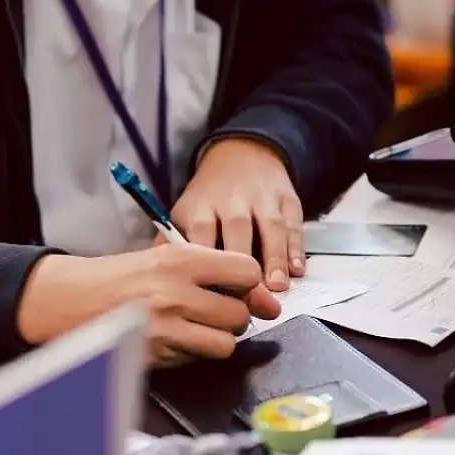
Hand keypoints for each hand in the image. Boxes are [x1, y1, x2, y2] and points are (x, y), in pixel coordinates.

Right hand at [17, 245, 281, 366]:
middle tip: (209, 310)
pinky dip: (192, 353)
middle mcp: (175, 292)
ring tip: (194, 327)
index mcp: (180, 259)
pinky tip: (172, 339)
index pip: (248, 271)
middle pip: (239, 313)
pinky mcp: (156, 355)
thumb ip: (217, 274)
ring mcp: (165, 327)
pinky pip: (197, 360)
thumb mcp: (167, 259)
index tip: (237, 288)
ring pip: (225, 343)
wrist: (70, 300)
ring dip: (216, 339)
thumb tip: (268, 302)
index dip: (248, 284)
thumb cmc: (122, 278)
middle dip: (231, 316)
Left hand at [170, 137, 305, 292]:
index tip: (214, 296)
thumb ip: (171, 243)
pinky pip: (293, 224)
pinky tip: (297, 270)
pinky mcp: (287, 199)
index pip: (203, 237)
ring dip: (274, 259)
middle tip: (249, 299)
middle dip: (244, 265)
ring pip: (270, 227)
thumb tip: (158, 278)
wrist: (241, 154)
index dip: (210, 267)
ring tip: (277, 288)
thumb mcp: (185, 212)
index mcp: (201, 207)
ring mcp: (262, 198)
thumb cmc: (210, 197)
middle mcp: (232, 200)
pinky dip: (296, 248)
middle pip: (238, 231)